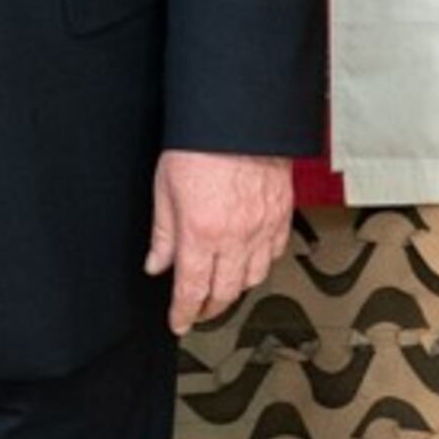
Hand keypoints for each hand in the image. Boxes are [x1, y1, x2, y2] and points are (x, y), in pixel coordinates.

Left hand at [145, 149, 291, 332]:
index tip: (179, 322)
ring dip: (235, 289)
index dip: (184, 312)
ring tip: (222, 288)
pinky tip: (250, 260)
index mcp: (200, 232)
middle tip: (199, 311)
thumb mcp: (165, 188)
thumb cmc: (200, 145)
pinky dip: (261, 264)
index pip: (191, 289)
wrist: (240, 117)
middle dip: (209, 309)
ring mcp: (262, 228)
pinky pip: (275, 253)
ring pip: (253, 278)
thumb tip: (156, 263)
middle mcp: (235, 236)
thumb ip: (163, 233)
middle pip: (225, 292)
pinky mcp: (282, 215)